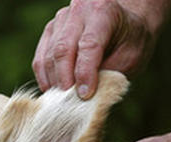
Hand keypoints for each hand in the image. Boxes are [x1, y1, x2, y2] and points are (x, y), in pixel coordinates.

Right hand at [32, 0, 166, 98]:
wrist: (124, 24)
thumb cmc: (130, 42)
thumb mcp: (131, 57)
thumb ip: (109, 73)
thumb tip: (84, 96)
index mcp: (103, 10)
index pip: (89, 45)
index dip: (85, 73)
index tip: (85, 95)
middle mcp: (78, 10)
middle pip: (63, 49)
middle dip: (64, 80)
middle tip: (68, 102)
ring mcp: (60, 20)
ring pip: (48, 56)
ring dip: (54, 82)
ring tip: (62, 101)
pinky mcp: (49, 32)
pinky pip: (40, 59)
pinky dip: (45, 79)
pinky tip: (53, 92)